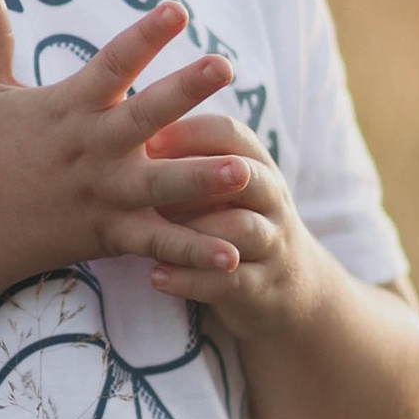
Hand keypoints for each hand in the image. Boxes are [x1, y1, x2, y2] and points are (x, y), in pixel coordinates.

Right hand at [0, 0, 261, 285]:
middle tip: (224, 66)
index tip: (176, 10)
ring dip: (202, 181)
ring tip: (244, 171)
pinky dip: (193, 251)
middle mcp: (89, 150)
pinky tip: (234, 255)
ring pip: (159, 187)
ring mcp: (100, 196)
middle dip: (185, 92)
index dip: (144, 36)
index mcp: (65, 109)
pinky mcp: (104, 235)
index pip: (111, 64)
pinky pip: (155, 244)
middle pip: (144, 117)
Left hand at [140, 106, 325, 335]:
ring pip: (240, 227)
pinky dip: (191, 278)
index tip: (146, 135)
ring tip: (153, 234)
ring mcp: (271, 243)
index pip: (230, 133)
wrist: (291, 287)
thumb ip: (189, 161)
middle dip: (200, 173)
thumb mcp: (225, 185)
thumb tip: (127, 133)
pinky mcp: (261, 286)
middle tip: (151, 179)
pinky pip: (229, 281)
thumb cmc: (235, 221)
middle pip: (244, 173)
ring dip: (194, 229)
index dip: (189, 131)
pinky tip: (157, 276)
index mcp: (256, 164)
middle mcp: (270, 198)